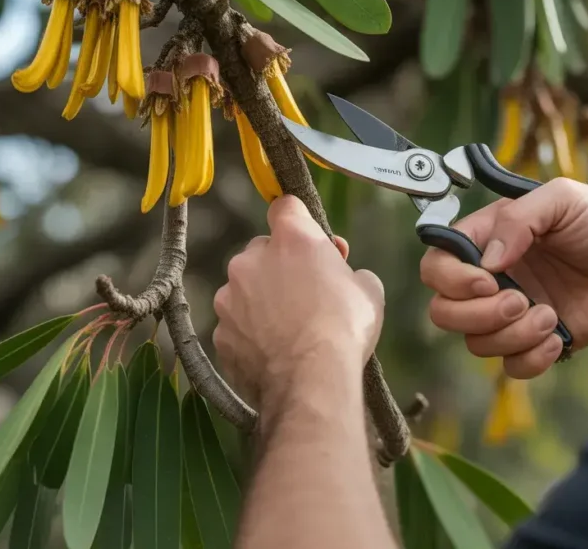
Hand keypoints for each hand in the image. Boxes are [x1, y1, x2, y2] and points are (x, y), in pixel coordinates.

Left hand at [213, 196, 384, 401]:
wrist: (312, 381)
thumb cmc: (345, 328)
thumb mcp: (369, 290)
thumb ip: (351, 272)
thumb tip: (345, 277)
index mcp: (291, 239)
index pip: (285, 206)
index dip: (298, 221)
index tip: (308, 238)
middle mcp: (251, 259)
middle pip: (262, 250)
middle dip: (280, 266)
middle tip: (305, 293)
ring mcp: (229, 297)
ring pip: (244, 289)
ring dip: (262, 300)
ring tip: (288, 329)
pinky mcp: (219, 332)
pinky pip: (236, 324)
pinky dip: (250, 333)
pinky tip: (273, 351)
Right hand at [419, 177, 587, 378]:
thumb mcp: (561, 199)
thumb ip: (517, 220)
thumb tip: (487, 261)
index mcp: (489, 239)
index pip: (438, 264)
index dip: (450, 278)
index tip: (486, 280)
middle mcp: (493, 277)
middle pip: (444, 311)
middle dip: (477, 314)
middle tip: (520, 300)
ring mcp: (512, 312)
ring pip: (476, 342)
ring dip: (511, 335)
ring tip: (550, 317)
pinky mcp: (535, 341)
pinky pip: (510, 366)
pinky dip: (531, 357)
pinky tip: (559, 338)